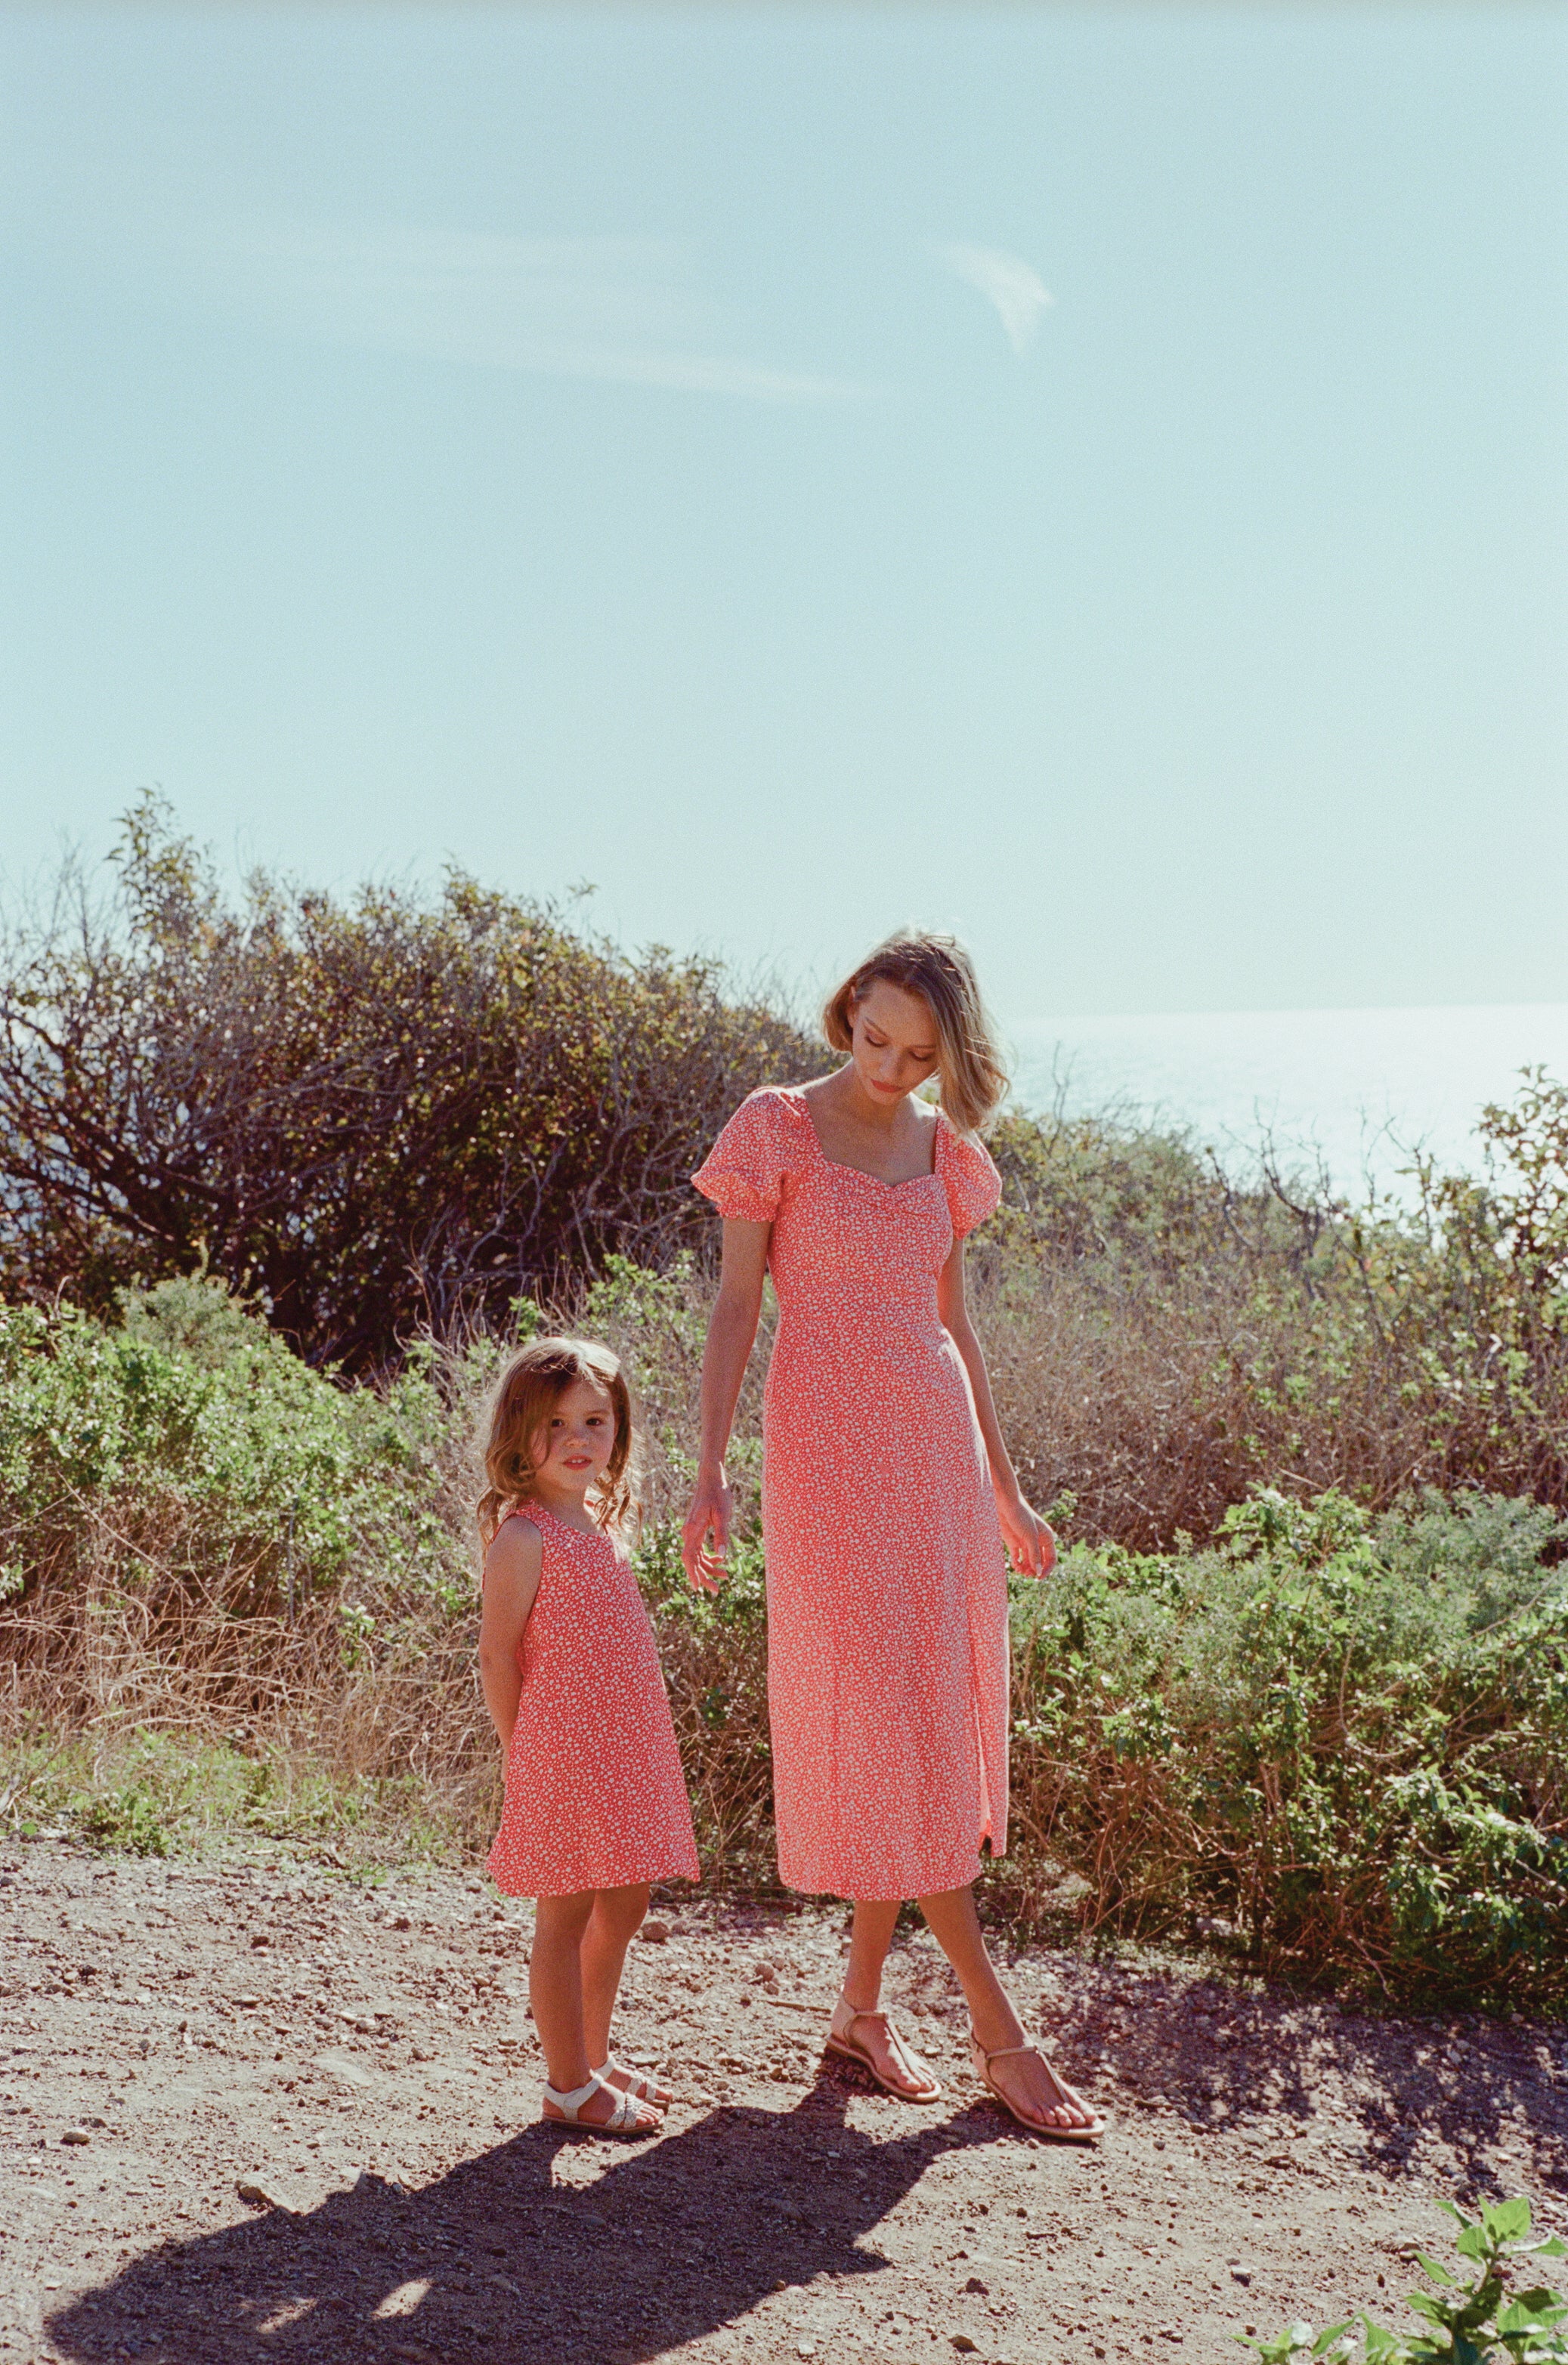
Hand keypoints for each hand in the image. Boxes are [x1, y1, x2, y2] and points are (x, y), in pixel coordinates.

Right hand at [681, 1468, 732, 1594]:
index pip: (689, 1556)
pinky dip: (709, 1558)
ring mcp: (691, 1532)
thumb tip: (722, 1557)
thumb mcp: (723, 1515)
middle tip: (717, 1591)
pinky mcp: (697, 1531)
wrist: (712, 1479)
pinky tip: (720, 1562)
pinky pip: (699, 1550)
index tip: (698, 1588)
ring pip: (696, 1557)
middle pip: (692, 1560)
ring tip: (725, 1576)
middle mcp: (689, 1532)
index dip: (692, 1573)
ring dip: (708, 1568)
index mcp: (692, 1529)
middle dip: (704, 1576)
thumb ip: (721, 1535)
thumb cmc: (718, 1494)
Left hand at [996, 1492, 1055, 1579]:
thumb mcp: (1030, 1536)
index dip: (1047, 1569)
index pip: (1051, 1558)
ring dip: (1025, 1568)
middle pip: (1039, 1562)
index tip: (1039, 1577)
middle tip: (1026, 1575)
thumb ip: (1034, 1554)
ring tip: (1019, 1571)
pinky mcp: (1014, 1543)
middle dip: (1034, 1570)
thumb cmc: (1020, 1516)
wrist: (1005, 1505)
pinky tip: (1015, 1565)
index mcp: (1046, 1538)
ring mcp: (1026, 1543)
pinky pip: (1018, 1558)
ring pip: (1028, 1562)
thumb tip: (1038, 1572)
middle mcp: (1037, 1542)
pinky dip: (1017, 1564)